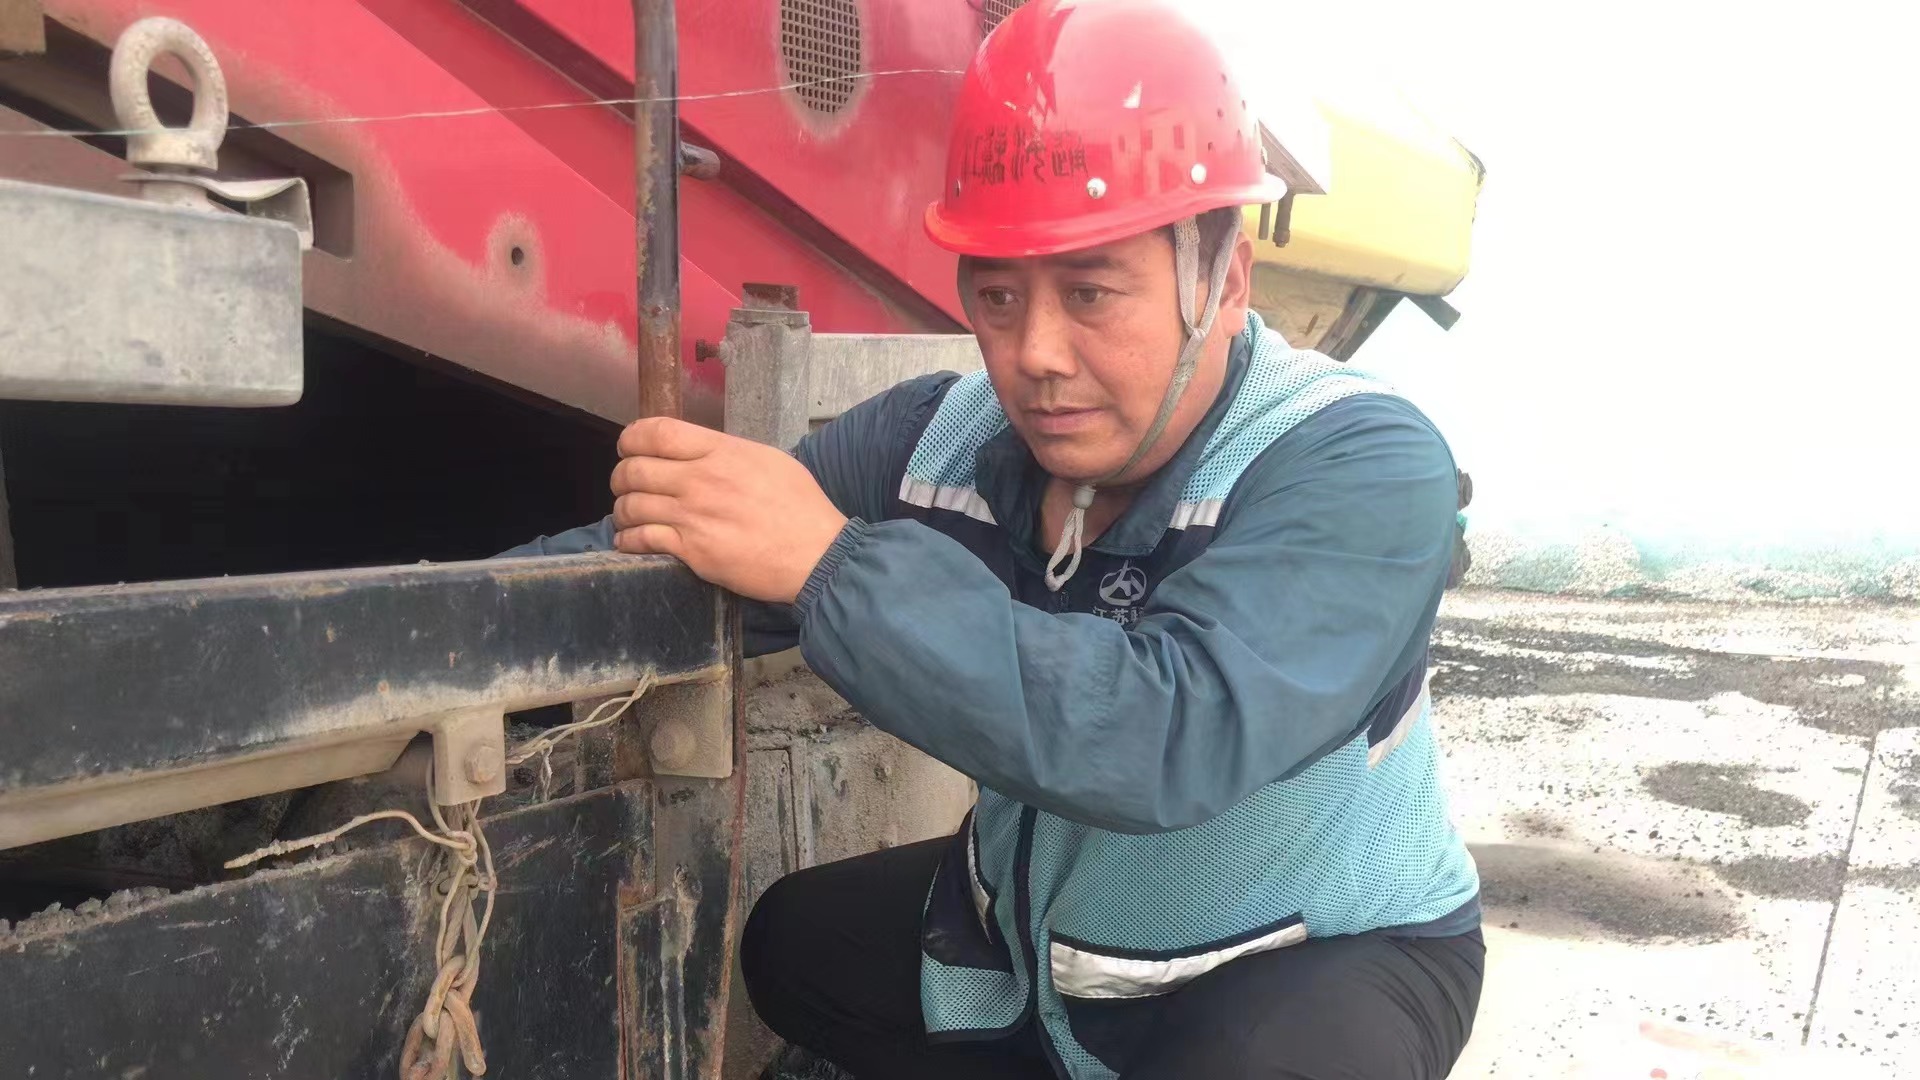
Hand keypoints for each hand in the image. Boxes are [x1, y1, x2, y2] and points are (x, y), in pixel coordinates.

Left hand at [610, 417, 848, 603]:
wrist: (817, 554)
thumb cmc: (801, 507)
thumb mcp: (768, 460)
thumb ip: (728, 452)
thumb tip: (701, 453)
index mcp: (721, 451)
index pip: (657, 432)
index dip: (632, 438)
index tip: (629, 448)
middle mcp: (701, 479)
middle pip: (634, 469)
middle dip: (620, 477)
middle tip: (626, 486)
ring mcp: (693, 516)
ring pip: (631, 506)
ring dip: (622, 511)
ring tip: (629, 516)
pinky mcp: (692, 550)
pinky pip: (641, 540)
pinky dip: (628, 541)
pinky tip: (631, 542)